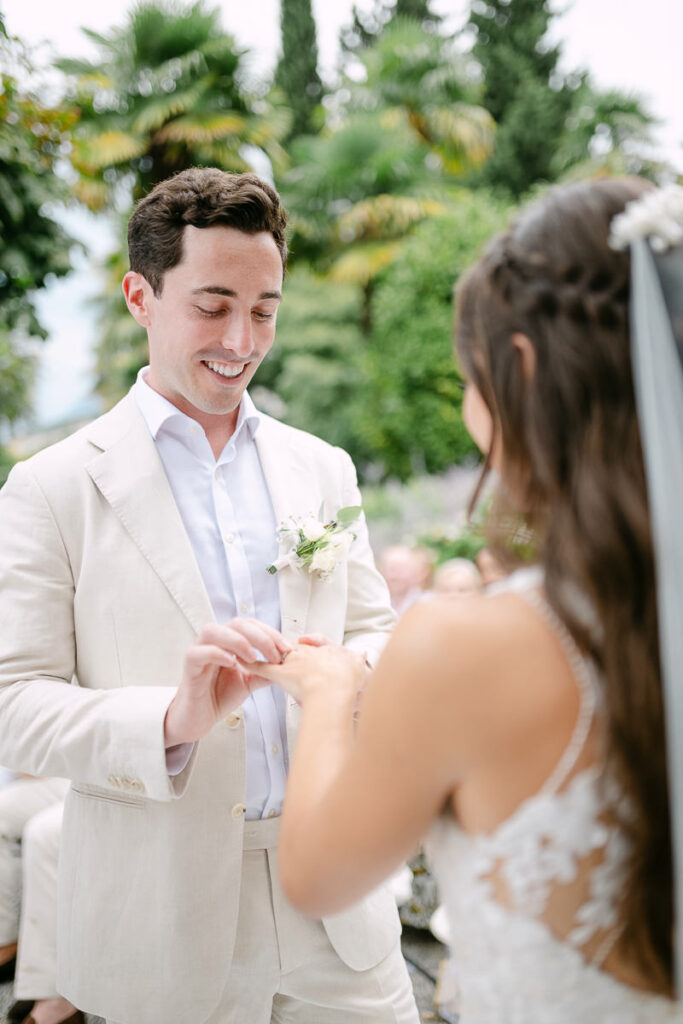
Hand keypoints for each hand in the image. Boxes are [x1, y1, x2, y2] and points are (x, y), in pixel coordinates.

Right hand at [164, 619, 291, 745]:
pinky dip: (217, 653)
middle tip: (274, 655)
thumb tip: (288, 664)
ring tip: (253, 658)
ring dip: (238, 641)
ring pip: (214, 630)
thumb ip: (265, 671)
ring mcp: (199, 650)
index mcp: (229, 641)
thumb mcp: (249, 682)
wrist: (200, 718)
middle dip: (260, 636)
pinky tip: (232, 663)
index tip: (287, 648)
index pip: (251, 625)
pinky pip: (199, 652)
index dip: (270, 633)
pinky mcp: (189, 665)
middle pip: (236, 623)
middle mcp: (214, 641)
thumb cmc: (220, 695)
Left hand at [246, 642, 366, 706]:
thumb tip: (361, 655)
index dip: (312, 643)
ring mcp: (295, 662)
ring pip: (277, 652)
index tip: (305, 642)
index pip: (319, 644)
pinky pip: (262, 667)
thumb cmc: (351, 682)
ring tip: (255, 647)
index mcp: (330, 651)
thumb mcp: (360, 669)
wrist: (338, 688)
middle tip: (275, 643)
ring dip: (266, 650)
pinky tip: (241, 661)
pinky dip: (250, 664)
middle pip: (295, 645)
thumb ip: (358, 662)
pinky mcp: (281, 674)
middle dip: (285, 645)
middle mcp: (311, 652)